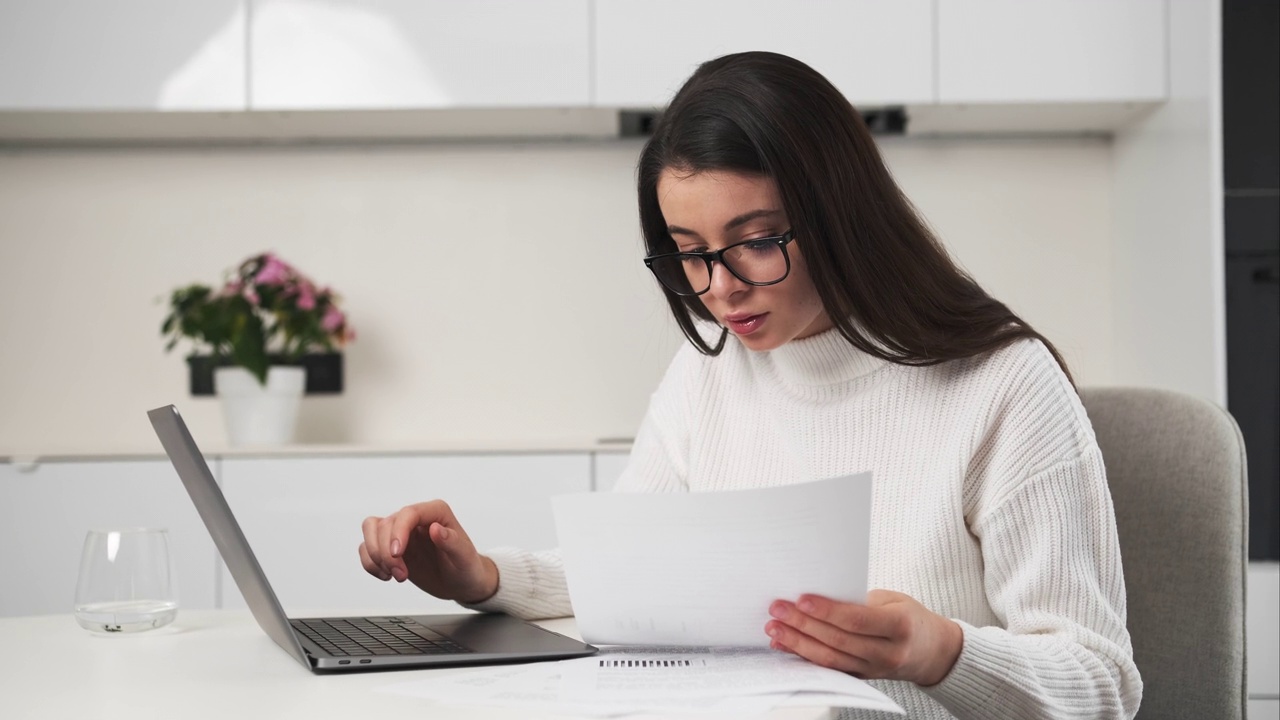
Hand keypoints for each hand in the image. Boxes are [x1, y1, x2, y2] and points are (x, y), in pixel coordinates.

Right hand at [359, 500, 498, 603]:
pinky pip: (367, 547)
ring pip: (371, 530)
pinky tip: (385, 575)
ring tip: (392, 575)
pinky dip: (370, 562)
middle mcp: (415, 519)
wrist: (461, 583)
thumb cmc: (466, 567)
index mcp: (436, 513)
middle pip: (385, 524)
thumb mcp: (464, 558)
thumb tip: (436, 529)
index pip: (408, 514)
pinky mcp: (391, 547)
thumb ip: (452, 542)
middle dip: (387, 553)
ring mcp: (401, 532)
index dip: (398, 532)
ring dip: (376, 556)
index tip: (398, 554)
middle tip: (401, 575)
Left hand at [764, 589, 963, 686]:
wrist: (932, 652)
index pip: (856, 620)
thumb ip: (859, 600)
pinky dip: (804, 657)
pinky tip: (785, 646)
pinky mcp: (861, 678)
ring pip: (830, 659)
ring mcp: (874, 670)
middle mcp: (887, 653)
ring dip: (797, 643)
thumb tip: (818, 593)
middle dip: (803, 624)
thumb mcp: (893, 600)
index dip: (827, 610)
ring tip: (774, 628)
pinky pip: (829, 669)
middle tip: (778, 609)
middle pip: (838, 640)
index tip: (801, 599)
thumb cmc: (909, 617)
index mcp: (899, 626)